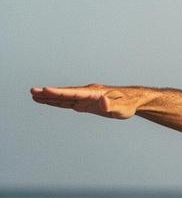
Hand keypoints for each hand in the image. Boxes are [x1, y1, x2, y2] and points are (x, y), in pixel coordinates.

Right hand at [30, 84, 144, 118]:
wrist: (132, 101)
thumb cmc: (128, 104)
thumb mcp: (121, 107)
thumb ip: (111, 105)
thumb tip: (102, 102)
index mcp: (93, 93)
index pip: (73, 93)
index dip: (59, 92)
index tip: (46, 90)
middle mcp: (87, 93)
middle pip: (65, 94)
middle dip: (49, 93)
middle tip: (32, 91)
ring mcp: (85, 98)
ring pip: (64, 97)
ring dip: (50, 97)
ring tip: (34, 95)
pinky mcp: (85, 103)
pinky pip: (69, 102)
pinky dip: (58, 102)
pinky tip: (48, 101)